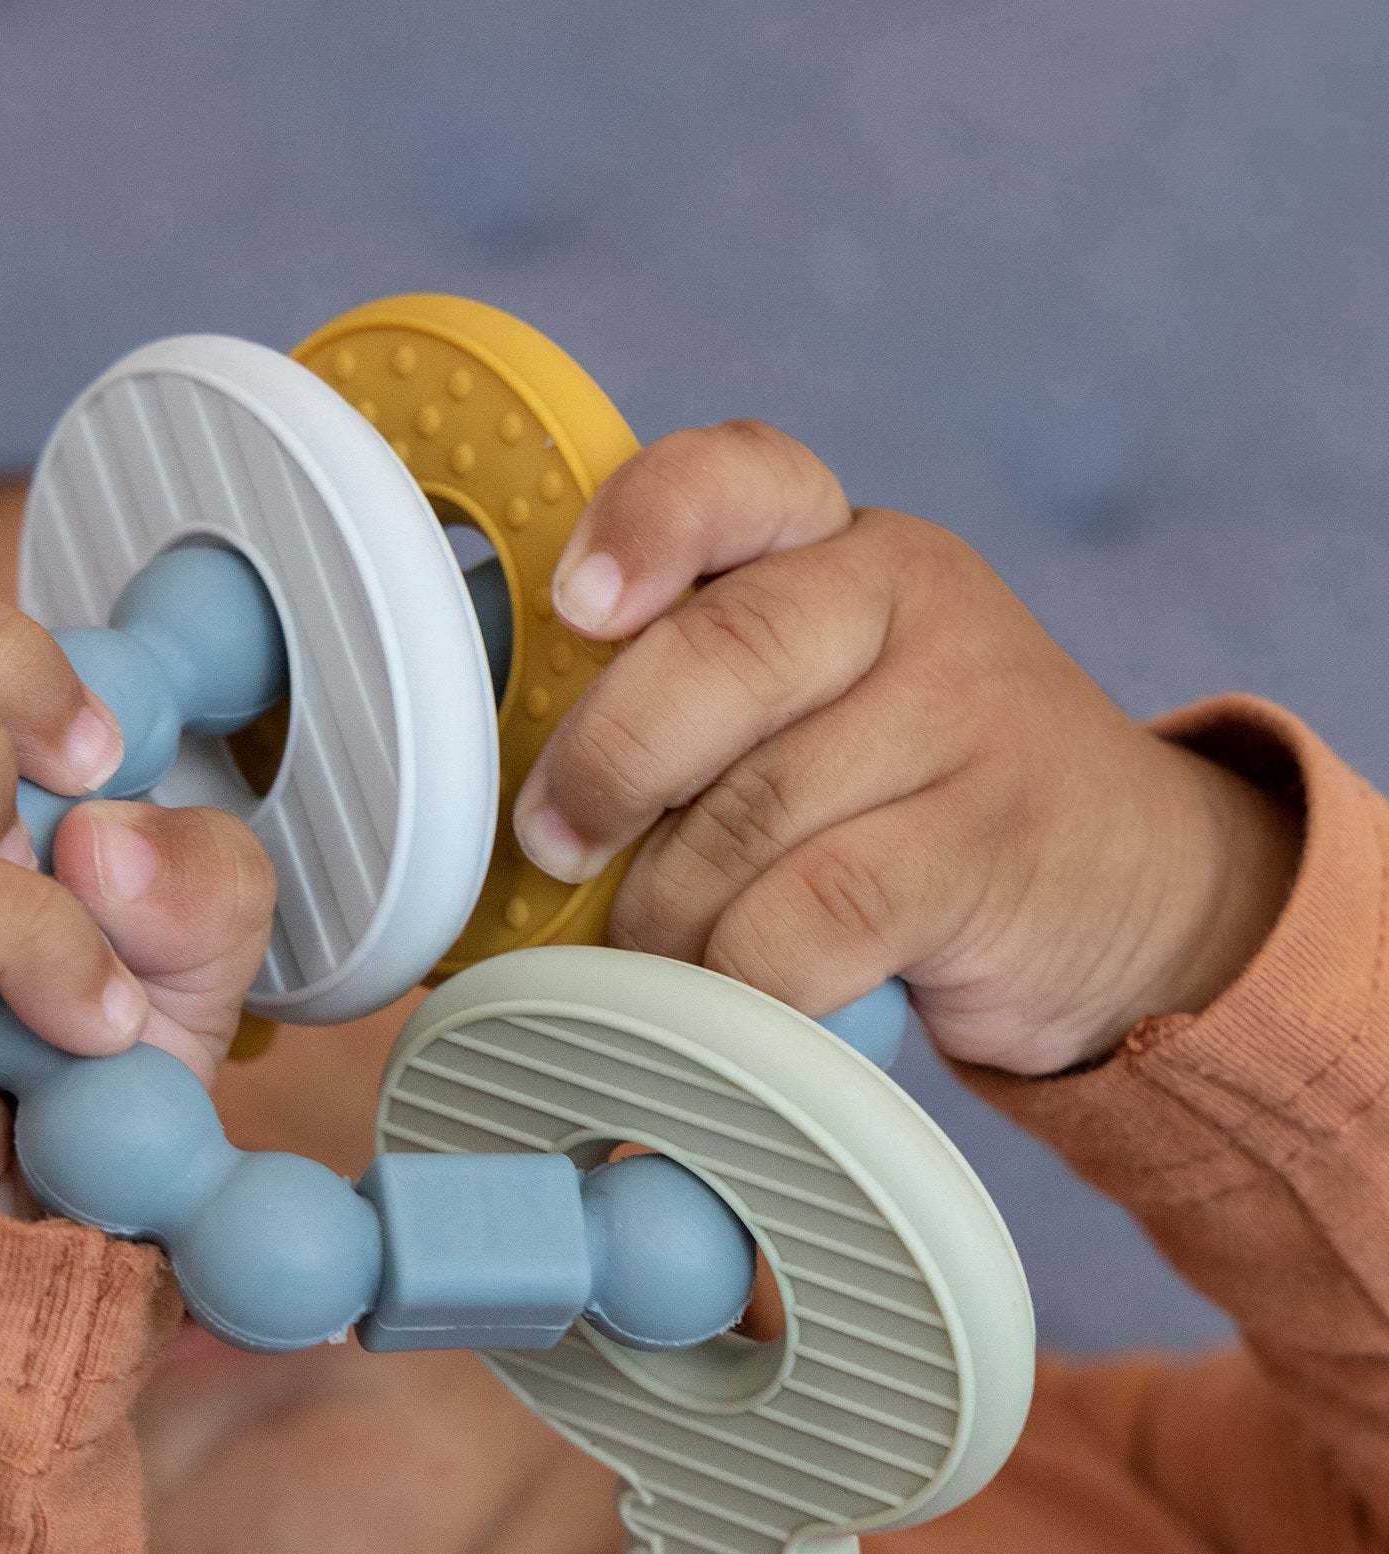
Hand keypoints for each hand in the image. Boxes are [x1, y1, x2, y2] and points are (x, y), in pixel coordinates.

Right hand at [0, 548, 276, 1204]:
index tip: (109, 747)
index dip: (16, 642)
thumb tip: (111, 834)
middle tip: (89, 778)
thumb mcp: (182, 970)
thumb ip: (201, 882)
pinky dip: (29, 944)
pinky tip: (77, 1019)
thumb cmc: (63, 1095)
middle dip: (11, 678)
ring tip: (49, 898)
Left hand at [511, 423, 1300, 1074]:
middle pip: (723, 657)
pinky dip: (742, 973)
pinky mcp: (992, 846)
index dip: (640, 526)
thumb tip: (511, 803)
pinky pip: (815, 915)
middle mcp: (906, 597)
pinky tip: (732, 991)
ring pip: (754, 810)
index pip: (734, 476)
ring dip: (667, 905)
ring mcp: (967, 715)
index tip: (577, 609)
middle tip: (554, 843)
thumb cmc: (902, 796)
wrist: (1129, 881)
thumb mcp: (810, 702)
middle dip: (609, 766)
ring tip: (653, 943)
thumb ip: (689, 705)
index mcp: (833, 542)